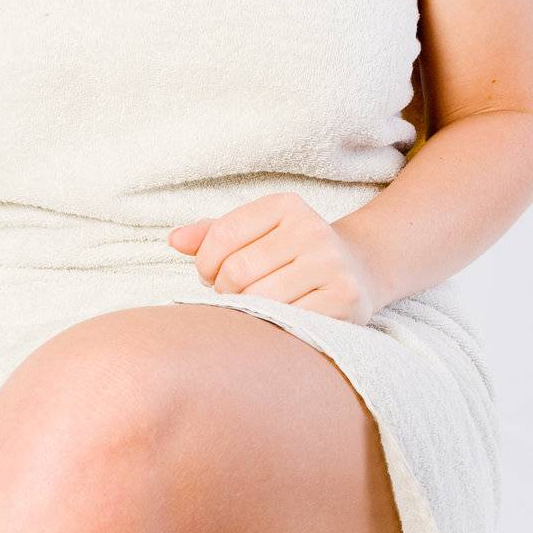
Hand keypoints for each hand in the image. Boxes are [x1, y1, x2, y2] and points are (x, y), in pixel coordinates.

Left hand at [167, 191, 388, 325]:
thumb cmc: (291, 252)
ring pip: (261, 299)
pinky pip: (289, 321)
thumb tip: (173, 239)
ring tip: (255, 309)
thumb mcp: (257, 233)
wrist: (359, 270)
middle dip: (226, 291)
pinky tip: (278, 323)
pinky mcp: (344, 300)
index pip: (222, 234)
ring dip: (248, 312)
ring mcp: (331, 264)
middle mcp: (311, 228)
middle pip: (238, 270)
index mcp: (285, 205)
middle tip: (235, 298)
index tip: (210, 276)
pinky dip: (274, 327)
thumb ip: (212, 234)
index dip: (205, 263)